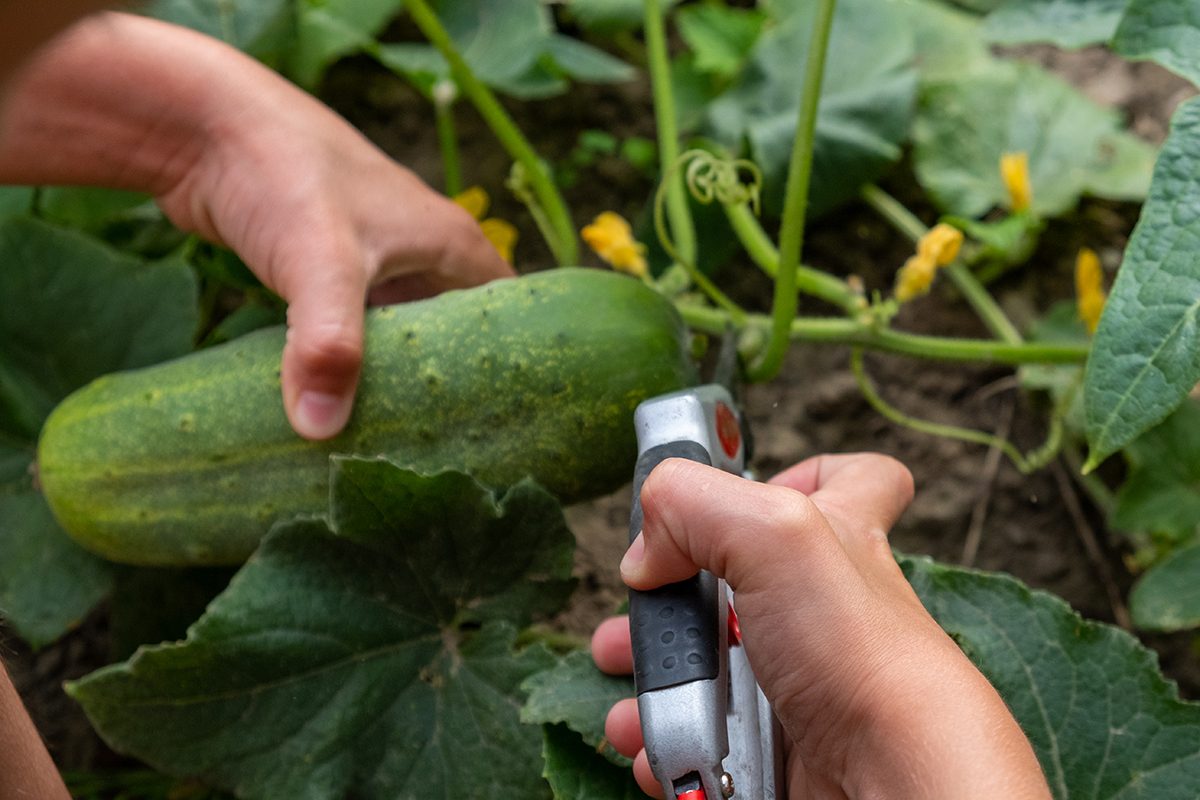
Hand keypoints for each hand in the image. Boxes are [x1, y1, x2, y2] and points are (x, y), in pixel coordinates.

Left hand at [0, 12, 512, 438]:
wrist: (202, 124)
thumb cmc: (282, 174)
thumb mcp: (320, 261)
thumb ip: (329, 344)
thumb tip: (320, 430)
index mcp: (452, 243)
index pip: (509, 316)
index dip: (514, 366)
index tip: (505, 427)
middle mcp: (422, 251)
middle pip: (457, 332)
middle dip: (452, 384)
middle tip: (446, 450)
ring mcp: (374, 261)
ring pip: (403, 333)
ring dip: (398, 377)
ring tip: (397, 442)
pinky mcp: (325, 270)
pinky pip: (356, 329)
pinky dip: (353, 362)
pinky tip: (338, 404)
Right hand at [592, 454, 1051, 798]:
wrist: (894, 783)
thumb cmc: (866, 657)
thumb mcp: (775, 532)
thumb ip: (693, 504)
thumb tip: (645, 550)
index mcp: (837, 542)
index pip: (853, 483)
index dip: (803, 474)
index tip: (750, 490)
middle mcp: (824, 611)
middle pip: (736, 586)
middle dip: (669, 600)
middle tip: (642, 609)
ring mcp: (803, 684)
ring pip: (709, 670)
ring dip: (655, 679)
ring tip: (630, 688)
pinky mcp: (781, 749)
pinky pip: (708, 742)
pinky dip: (670, 743)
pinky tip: (656, 745)